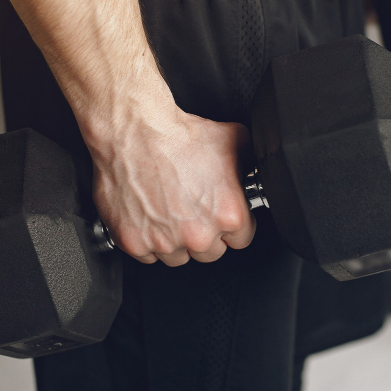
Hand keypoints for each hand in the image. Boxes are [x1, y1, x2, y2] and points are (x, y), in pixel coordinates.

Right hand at [87, 104, 256, 266]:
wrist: (135, 133)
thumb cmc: (179, 136)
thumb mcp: (234, 139)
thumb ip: (251, 162)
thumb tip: (256, 169)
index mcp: (228, 215)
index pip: (242, 239)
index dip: (232, 226)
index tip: (221, 216)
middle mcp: (199, 235)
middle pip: (211, 252)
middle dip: (205, 235)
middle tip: (193, 211)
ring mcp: (165, 242)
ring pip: (178, 257)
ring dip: (176, 242)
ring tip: (170, 213)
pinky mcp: (135, 243)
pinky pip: (147, 256)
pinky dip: (147, 241)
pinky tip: (150, 218)